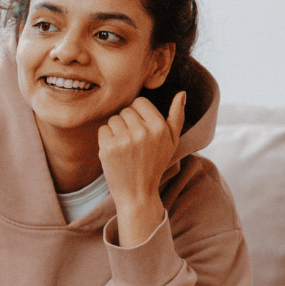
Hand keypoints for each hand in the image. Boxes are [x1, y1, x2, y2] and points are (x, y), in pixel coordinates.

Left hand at [98, 91, 184, 247]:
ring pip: (113, 119)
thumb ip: (177, 116)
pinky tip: (115, 152)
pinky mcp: (108, 148)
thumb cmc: (155, 164)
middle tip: (133, 142)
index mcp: (159, 127)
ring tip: (125, 148)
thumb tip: (182, 93)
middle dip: (126, 123)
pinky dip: (105, 139)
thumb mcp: (172, 141)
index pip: (139, 101)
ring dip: (115, 131)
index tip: (140, 128)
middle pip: (125, 110)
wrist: (138, 193)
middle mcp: (143, 132)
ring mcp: (124, 140)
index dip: (137, 114)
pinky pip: (102, 129)